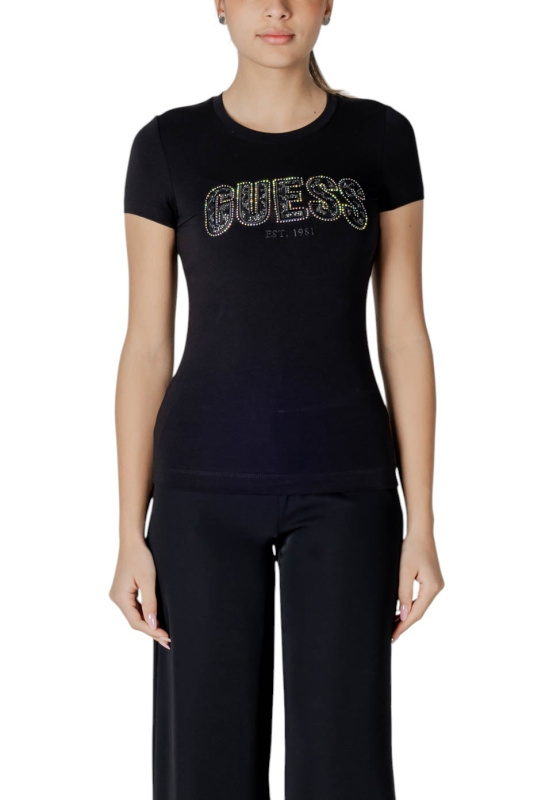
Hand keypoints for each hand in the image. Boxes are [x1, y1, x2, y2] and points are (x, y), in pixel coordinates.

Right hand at [109, 539, 170, 649]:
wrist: (133, 541)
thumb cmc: (141, 557)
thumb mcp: (148, 580)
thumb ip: (150, 603)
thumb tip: (151, 625)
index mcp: (120, 597)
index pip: (136, 621)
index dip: (151, 631)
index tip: (166, 637)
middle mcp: (116, 598)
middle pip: (135, 620)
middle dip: (151, 630)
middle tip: (168, 640)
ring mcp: (119, 594)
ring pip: (135, 614)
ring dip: (149, 623)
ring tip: (164, 633)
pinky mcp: (123, 591)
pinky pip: (134, 607)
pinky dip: (145, 614)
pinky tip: (155, 619)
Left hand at [392, 526, 444, 641]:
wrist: (420, 532)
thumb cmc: (411, 548)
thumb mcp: (404, 571)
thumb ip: (404, 594)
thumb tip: (404, 615)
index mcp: (432, 587)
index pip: (417, 613)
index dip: (404, 625)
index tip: (393, 636)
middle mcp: (437, 588)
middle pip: (420, 611)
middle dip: (405, 623)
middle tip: (391, 635)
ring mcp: (436, 584)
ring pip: (420, 606)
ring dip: (408, 615)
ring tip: (393, 626)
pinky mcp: (432, 581)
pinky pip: (421, 598)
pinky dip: (411, 606)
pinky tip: (402, 611)